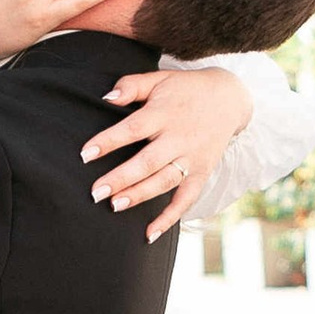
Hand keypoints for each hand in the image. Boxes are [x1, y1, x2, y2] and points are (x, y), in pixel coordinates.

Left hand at [81, 67, 249, 239]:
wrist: (229, 98)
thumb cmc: (185, 89)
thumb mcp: (159, 79)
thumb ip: (132, 86)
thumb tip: (106, 98)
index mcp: (164, 114)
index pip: (133, 129)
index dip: (108, 142)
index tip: (85, 155)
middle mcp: (178, 138)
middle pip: (148, 161)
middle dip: (121, 178)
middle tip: (96, 192)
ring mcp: (192, 158)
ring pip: (164, 181)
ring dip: (140, 195)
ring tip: (115, 206)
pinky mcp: (202, 173)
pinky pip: (186, 199)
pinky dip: (169, 218)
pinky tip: (149, 234)